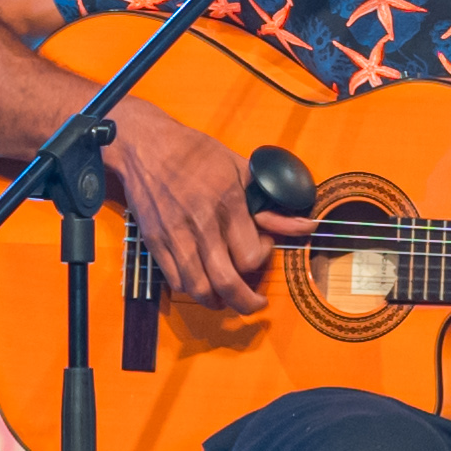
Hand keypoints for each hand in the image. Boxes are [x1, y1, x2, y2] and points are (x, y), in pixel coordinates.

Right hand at [97, 105, 280, 311]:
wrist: (145, 146)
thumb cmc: (195, 153)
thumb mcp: (241, 169)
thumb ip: (272, 204)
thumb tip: (305, 226)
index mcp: (227, 202)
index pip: (250, 256)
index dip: (262, 258)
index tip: (262, 247)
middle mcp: (202, 223)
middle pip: (227, 282)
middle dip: (246, 303)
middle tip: (255, 304)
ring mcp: (175, 236)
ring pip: (199, 289)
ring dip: (218, 302)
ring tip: (227, 298)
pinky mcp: (155, 243)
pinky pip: (176, 281)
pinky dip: (192, 290)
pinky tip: (202, 283)